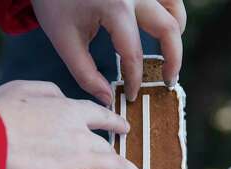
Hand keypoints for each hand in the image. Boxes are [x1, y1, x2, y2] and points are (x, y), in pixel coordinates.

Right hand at [0, 81, 145, 168]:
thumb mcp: (22, 89)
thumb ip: (48, 92)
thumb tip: (63, 99)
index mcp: (68, 109)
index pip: (100, 116)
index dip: (115, 124)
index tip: (124, 129)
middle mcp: (79, 134)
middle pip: (109, 147)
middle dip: (123, 159)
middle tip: (133, 168)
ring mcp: (76, 159)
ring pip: (113, 168)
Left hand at [31, 0, 186, 103]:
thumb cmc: (55, 3)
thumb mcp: (65, 40)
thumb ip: (85, 73)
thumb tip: (107, 97)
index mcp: (116, 7)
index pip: (134, 54)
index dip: (134, 80)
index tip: (130, 95)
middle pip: (168, 29)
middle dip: (172, 61)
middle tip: (167, 82)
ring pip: (174, 9)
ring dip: (175, 34)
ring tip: (169, 56)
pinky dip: (171, 13)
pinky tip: (163, 29)